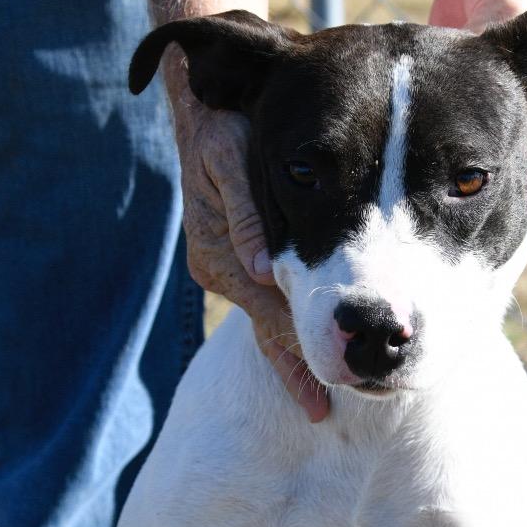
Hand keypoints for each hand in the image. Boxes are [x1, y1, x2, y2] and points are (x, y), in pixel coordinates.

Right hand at [167, 75, 329, 420]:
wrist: (200, 113)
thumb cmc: (223, 130)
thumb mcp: (230, 160)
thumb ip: (248, 216)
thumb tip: (264, 269)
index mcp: (221, 255)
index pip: (270, 313)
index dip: (300, 350)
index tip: (327, 384)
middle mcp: (221, 269)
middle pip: (266, 330)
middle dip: (296, 370)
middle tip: (321, 413)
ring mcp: (225, 269)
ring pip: (264, 323)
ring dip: (291, 358)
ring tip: (316, 400)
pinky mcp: (232, 262)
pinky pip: (262, 305)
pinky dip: (282, 332)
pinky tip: (302, 354)